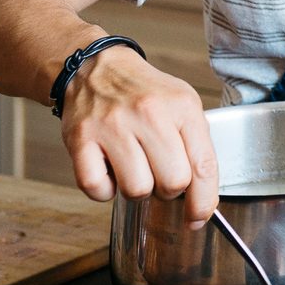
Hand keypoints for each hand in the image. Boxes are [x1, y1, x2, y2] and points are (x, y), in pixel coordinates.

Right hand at [60, 47, 218, 228]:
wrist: (94, 67)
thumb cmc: (144, 93)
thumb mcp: (183, 107)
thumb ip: (197, 149)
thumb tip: (201, 205)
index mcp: (182, 106)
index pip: (204, 166)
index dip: (204, 202)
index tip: (197, 217)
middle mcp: (148, 113)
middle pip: (172, 183)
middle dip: (168, 189)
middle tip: (158, 172)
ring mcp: (112, 126)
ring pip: (136, 190)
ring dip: (135, 188)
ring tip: (132, 165)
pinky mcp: (81, 139)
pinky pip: (96, 189)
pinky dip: (103, 189)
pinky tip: (108, 168)